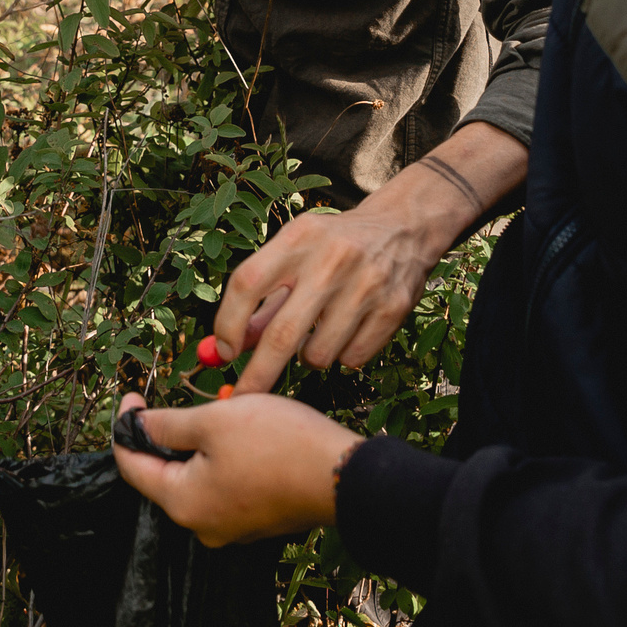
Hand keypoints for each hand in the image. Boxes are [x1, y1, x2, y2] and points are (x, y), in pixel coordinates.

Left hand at [110, 392, 359, 546]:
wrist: (343, 476)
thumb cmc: (278, 445)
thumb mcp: (215, 420)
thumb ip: (168, 424)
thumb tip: (137, 425)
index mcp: (182, 503)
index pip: (132, 467)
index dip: (126, 426)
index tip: (132, 396)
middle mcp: (202, 525)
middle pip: (166, 475)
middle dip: (168, 435)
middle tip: (180, 399)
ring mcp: (232, 527)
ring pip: (198, 480)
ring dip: (200, 446)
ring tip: (220, 413)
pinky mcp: (257, 521)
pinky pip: (226, 488)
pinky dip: (225, 461)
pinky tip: (245, 436)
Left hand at [211, 123, 527, 393]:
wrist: (402, 228)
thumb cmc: (333, 247)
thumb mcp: (294, 254)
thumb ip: (262, 300)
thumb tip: (225, 350)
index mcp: (299, 238)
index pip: (247, 283)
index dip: (228, 323)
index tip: (223, 353)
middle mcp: (332, 259)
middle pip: (282, 333)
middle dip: (257, 375)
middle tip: (241, 397)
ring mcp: (366, 285)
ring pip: (318, 355)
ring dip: (308, 357)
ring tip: (317, 333)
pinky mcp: (393, 308)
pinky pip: (351, 359)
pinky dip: (342, 356)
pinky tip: (347, 331)